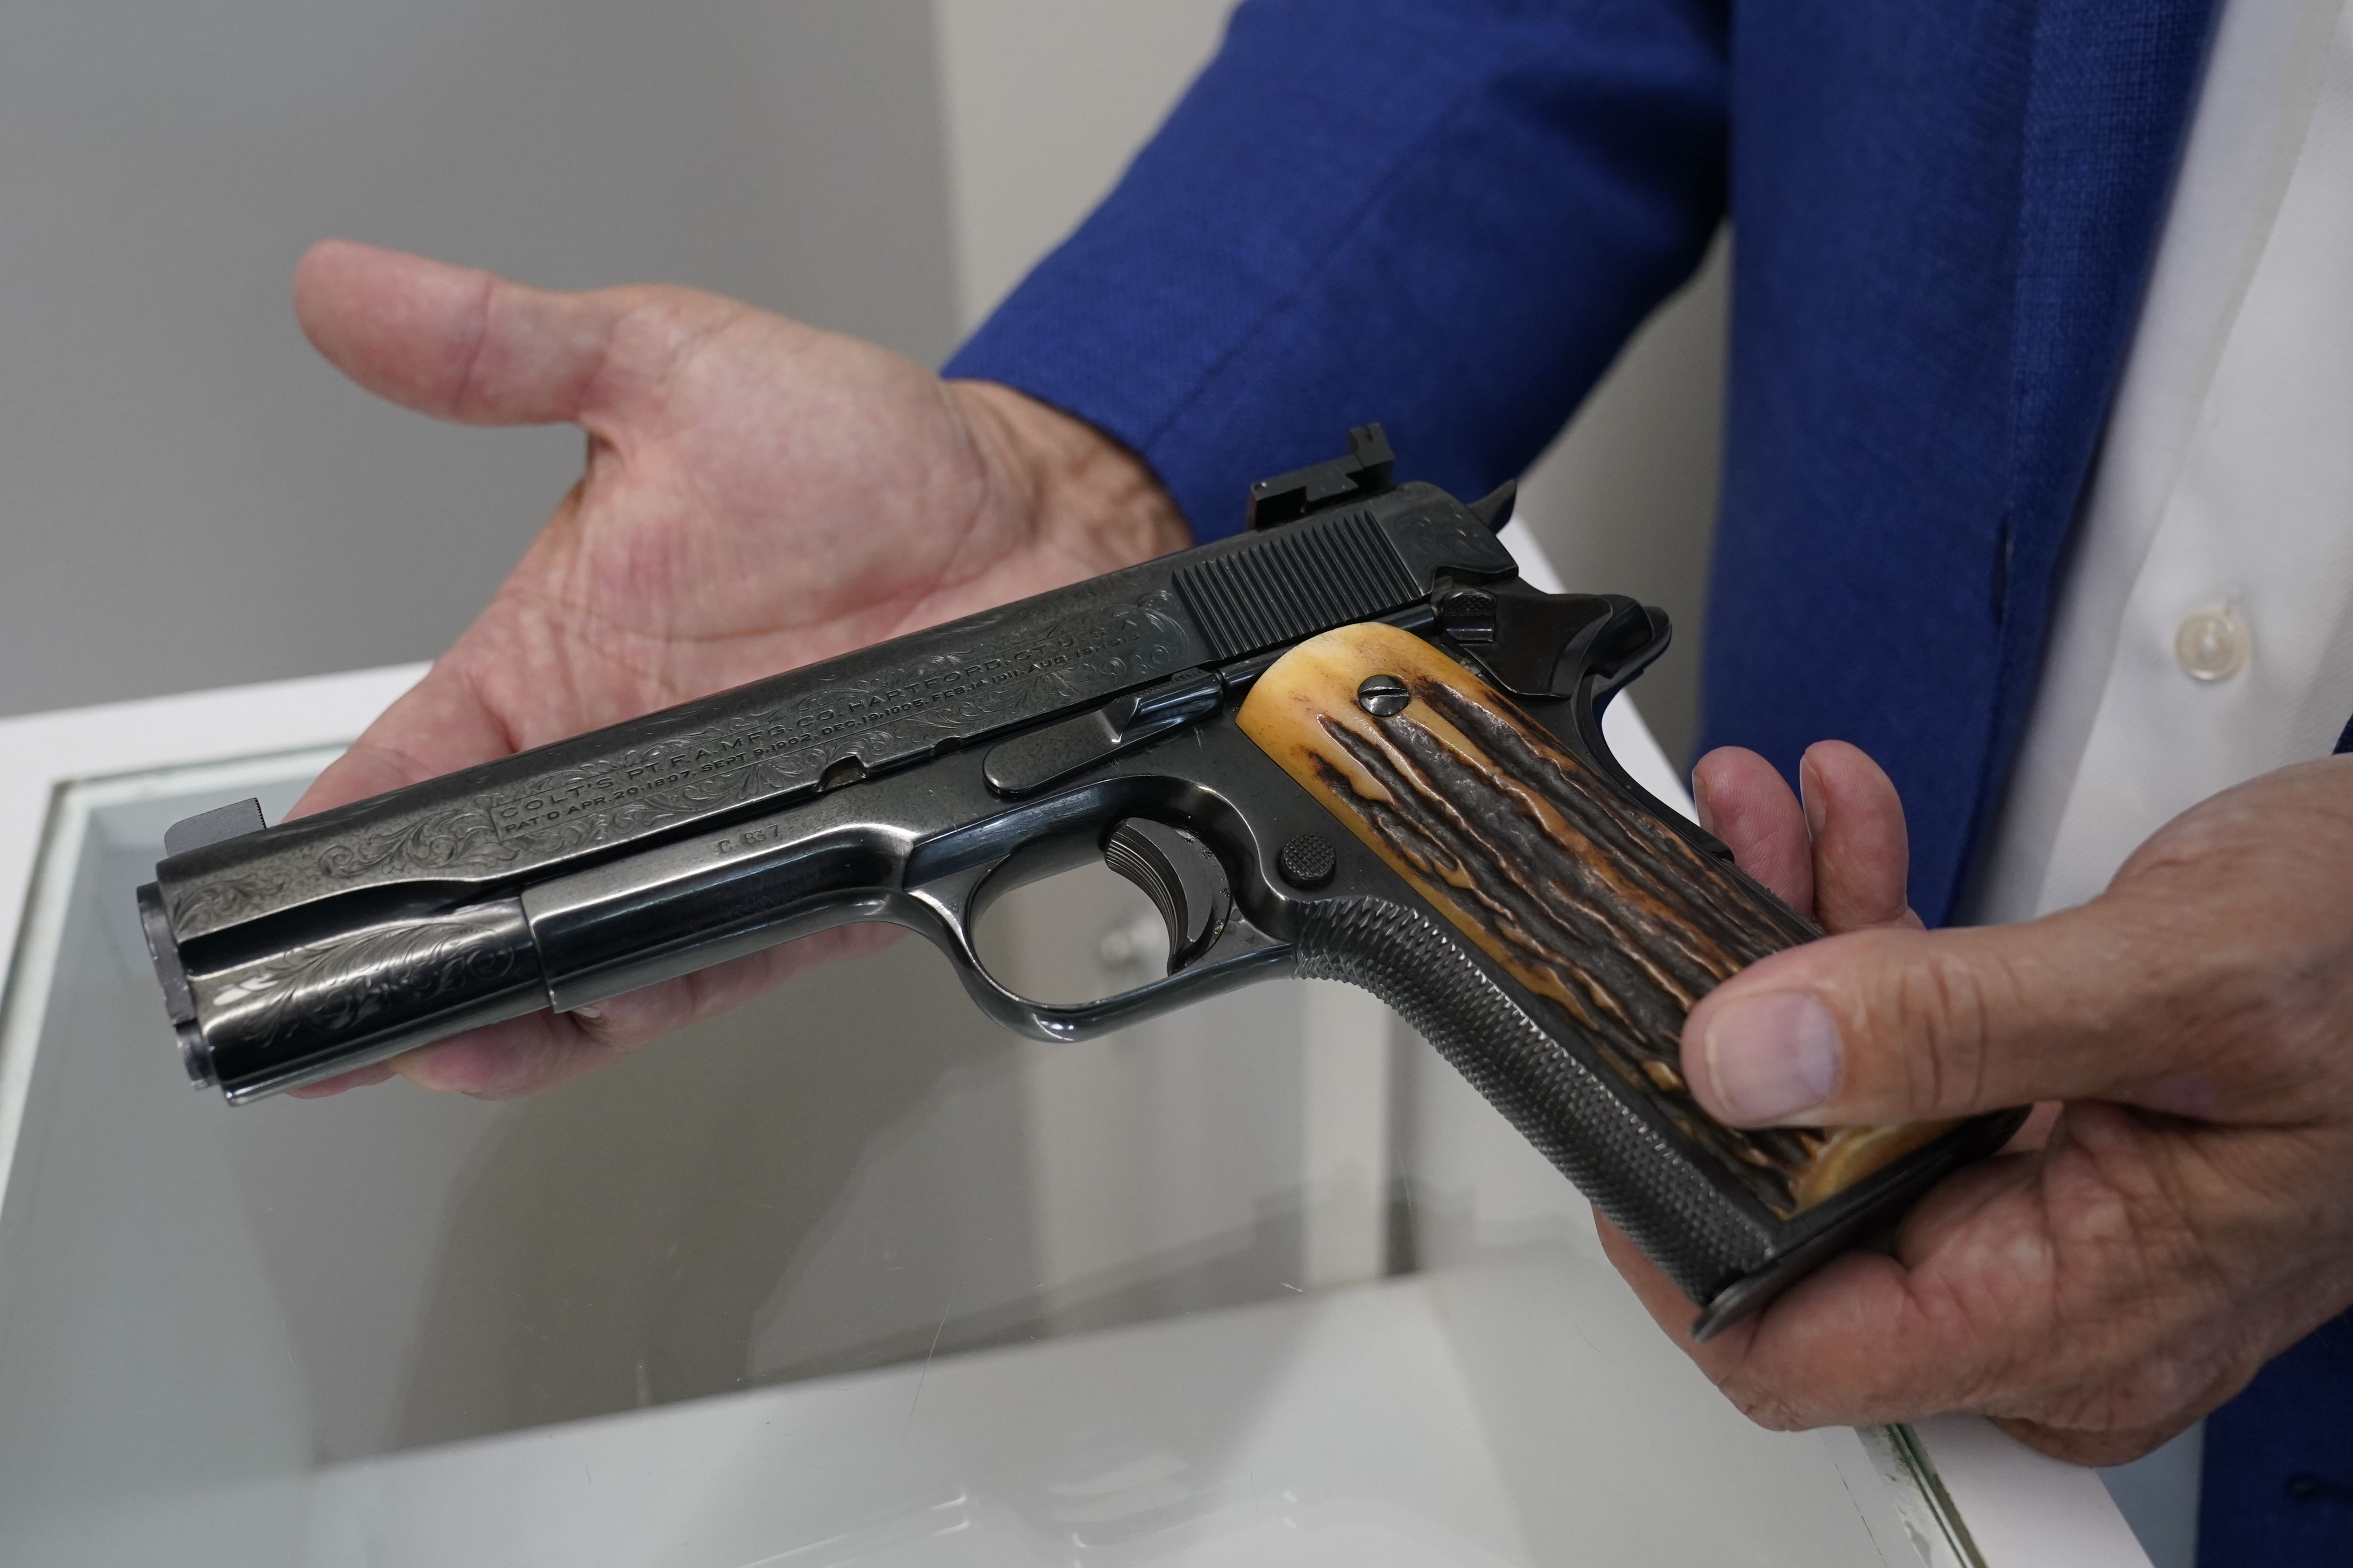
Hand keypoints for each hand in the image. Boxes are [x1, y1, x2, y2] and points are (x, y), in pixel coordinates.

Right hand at [283, 241, 1185, 1099]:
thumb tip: (348, 290)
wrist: (1030, 522)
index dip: (332, 838)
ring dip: (490, 1005)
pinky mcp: (795, 886)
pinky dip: (617, 1013)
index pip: (403, 765)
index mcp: (551, 663)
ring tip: (422, 1041)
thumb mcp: (667, 366)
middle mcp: (615, 767)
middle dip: (395, 955)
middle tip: (329, 1003)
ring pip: (564, 956)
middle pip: (472, 890)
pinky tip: (553, 1034)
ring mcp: (704, 837)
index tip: (271, 893)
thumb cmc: (867, 451)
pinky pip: (686, 969)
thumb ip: (506, 347)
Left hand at [1596, 740, 2352, 1463]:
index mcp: (2081, 1311)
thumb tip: (1749, 1061)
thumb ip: (1954, 1024)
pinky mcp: (2044, 1124)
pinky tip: (1845, 838)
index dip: (1679, 1239)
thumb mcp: (2176, 980)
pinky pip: (1910, 1052)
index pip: (1802, 1346)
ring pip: (1844, 1105)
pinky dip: (1867, 940)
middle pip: (1801, 1203)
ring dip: (1792, 950)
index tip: (1619, 1106)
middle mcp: (2052, 1283)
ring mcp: (2045, 1204)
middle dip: (1732, 1035)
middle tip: (1694, 899)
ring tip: (1768, 825)